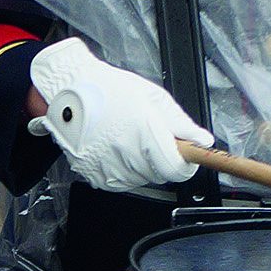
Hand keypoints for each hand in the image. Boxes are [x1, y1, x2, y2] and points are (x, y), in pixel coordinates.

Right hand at [23, 37, 211, 193]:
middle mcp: (127, 154)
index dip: (185, 161)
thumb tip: (202, 140)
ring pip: (141, 179)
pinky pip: (120, 181)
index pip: (177, 167)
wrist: (67, 92)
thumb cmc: (108, 89)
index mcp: (145, 133)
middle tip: (148, 135)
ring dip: (142, 164)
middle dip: (161, 158)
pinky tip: (114, 148)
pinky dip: (122, 169)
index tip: (184, 152)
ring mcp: (109, 167)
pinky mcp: (95, 175)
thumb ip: (180, 122)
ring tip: (127, 138)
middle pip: (160, 174)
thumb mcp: (152, 96)